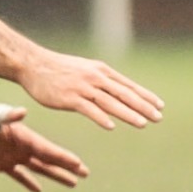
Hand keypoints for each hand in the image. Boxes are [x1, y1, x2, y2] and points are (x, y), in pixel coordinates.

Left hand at [0, 110, 87, 191]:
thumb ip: (6, 116)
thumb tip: (22, 112)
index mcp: (23, 137)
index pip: (48, 149)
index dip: (63, 158)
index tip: (80, 164)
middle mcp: (22, 147)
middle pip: (49, 159)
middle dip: (67, 166)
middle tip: (86, 173)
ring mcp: (13, 156)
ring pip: (38, 168)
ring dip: (55, 175)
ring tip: (72, 182)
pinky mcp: (1, 164)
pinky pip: (19, 175)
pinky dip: (28, 181)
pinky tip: (38, 189)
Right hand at [18, 49, 162, 129]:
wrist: (33, 65)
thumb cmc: (58, 69)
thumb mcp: (84, 70)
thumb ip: (100, 80)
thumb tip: (115, 91)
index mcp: (101, 71)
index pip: (128, 86)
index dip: (145, 96)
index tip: (160, 106)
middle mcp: (95, 78)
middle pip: (123, 94)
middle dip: (143, 107)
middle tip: (158, 118)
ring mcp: (82, 88)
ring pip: (110, 102)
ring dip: (127, 113)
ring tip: (142, 124)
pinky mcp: (69, 98)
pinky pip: (88, 109)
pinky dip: (101, 117)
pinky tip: (111, 126)